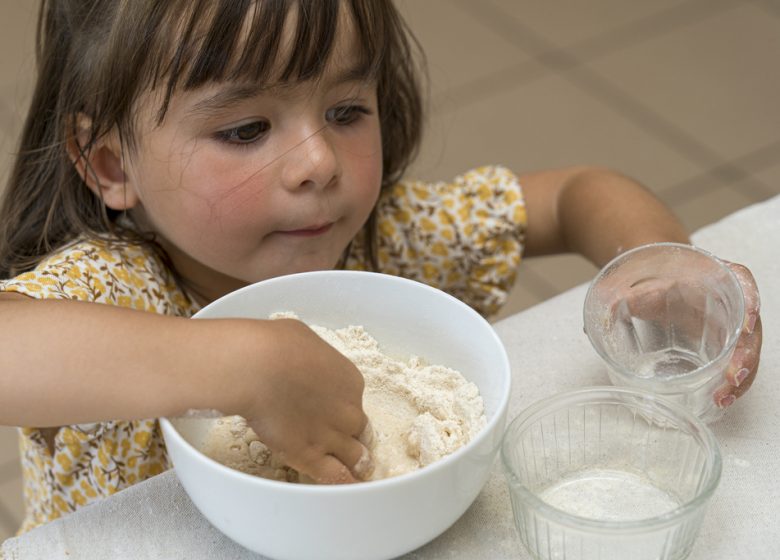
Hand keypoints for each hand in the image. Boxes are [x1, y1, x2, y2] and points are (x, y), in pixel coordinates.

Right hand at [238, 318, 372, 483]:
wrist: (259, 367)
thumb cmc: (276, 345)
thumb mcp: (302, 338)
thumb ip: (309, 354)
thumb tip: (299, 353)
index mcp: (350, 380)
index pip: (353, 400)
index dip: (342, 407)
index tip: (329, 410)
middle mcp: (348, 409)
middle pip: (358, 428)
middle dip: (349, 434)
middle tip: (338, 440)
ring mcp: (333, 435)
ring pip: (355, 456)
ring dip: (353, 463)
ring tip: (351, 471)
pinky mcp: (312, 456)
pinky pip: (337, 477)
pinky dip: (343, 483)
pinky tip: (346, 488)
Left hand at [595, 254, 761, 408]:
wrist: (654, 281)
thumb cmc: (654, 280)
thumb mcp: (640, 285)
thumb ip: (623, 295)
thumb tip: (601, 311)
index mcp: (717, 276)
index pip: (743, 283)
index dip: (750, 302)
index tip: (747, 322)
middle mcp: (731, 302)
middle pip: (749, 328)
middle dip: (745, 354)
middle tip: (731, 375)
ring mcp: (730, 326)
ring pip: (747, 351)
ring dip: (740, 376)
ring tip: (722, 396)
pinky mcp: (722, 346)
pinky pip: (735, 365)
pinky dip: (731, 383)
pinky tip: (720, 397)